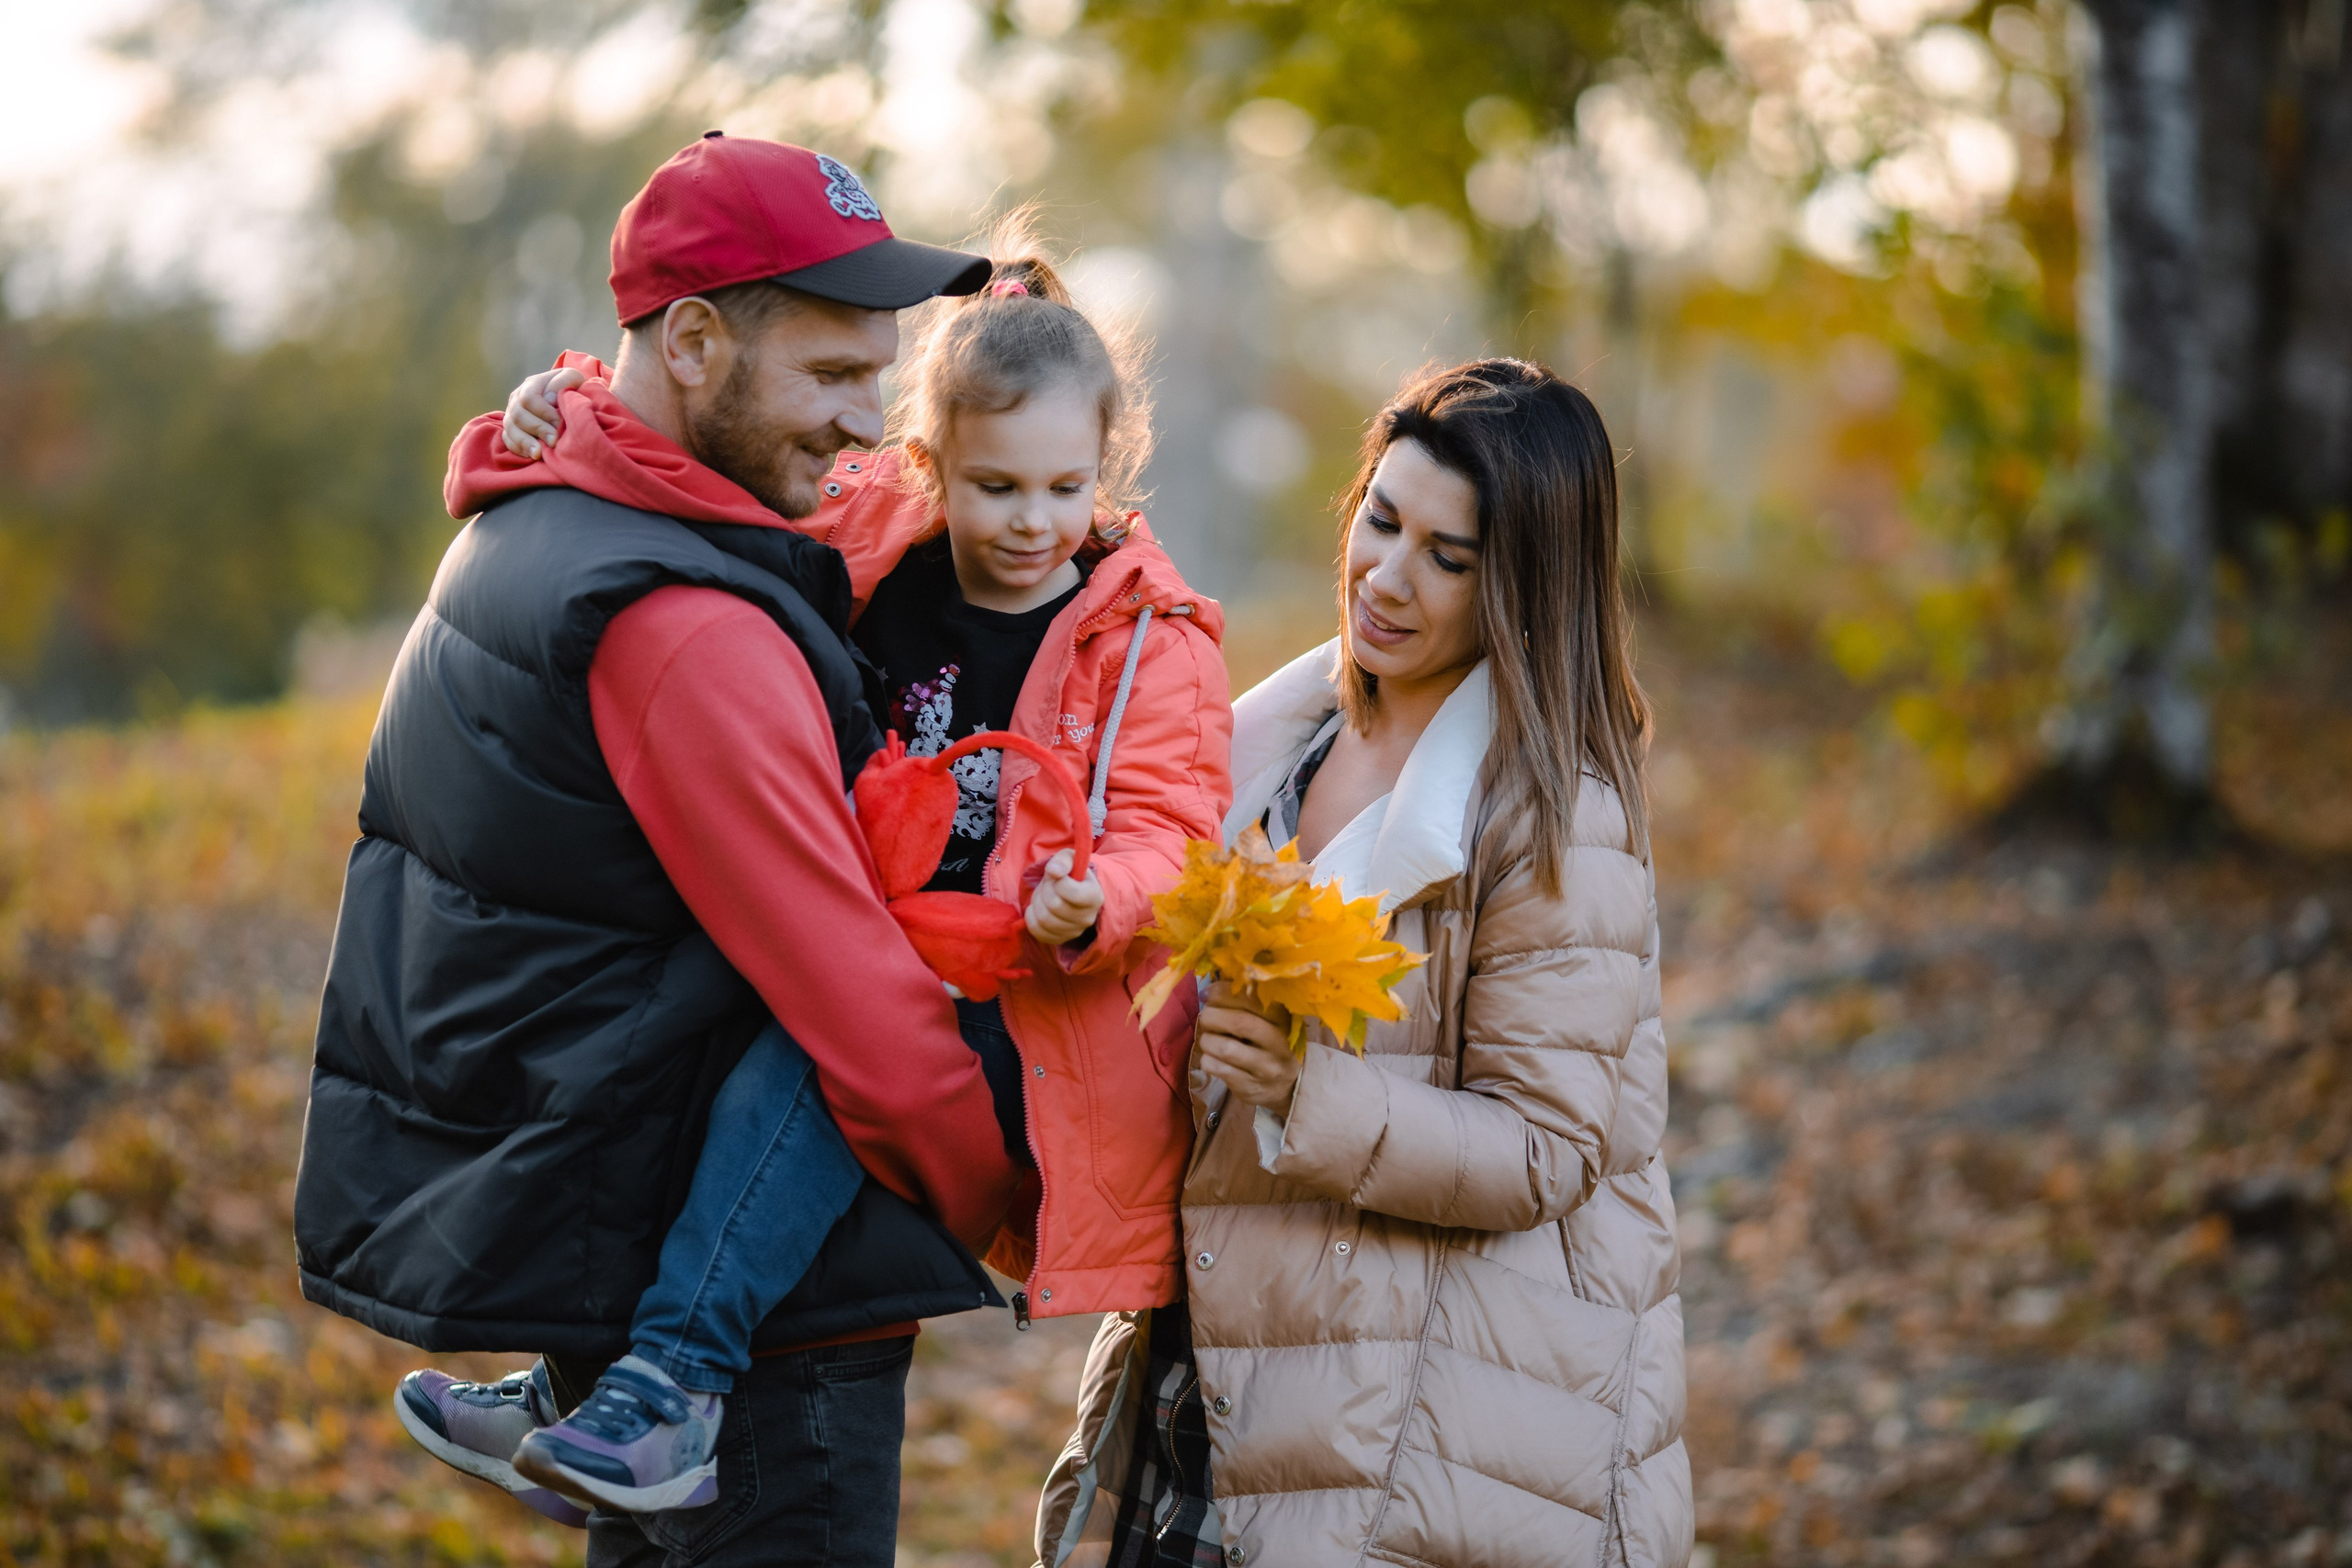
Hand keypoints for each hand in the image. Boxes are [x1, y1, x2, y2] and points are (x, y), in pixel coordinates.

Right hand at [502, 366, 584, 458]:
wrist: (566, 397)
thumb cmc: (571, 389)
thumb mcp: (572, 379)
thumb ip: (563, 382)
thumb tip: (549, 399)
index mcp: (531, 384)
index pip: (528, 398)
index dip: (543, 412)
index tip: (559, 423)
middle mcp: (517, 398)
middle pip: (518, 414)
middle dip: (537, 429)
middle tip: (554, 441)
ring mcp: (512, 413)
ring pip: (510, 428)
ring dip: (524, 442)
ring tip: (538, 454)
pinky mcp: (511, 428)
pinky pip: (507, 439)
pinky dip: (518, 448)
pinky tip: (531, 455)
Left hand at [1024, 849, 1103, 946]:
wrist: (1069, 891)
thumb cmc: (1069, 874)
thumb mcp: (1069, 859)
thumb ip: (1063, 860)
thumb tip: (1054, 871)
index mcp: (1095, 896)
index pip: (1071, 892)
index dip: (1058, 881)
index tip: (1059, 877)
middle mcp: (1088, 918)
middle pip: (1054, 905)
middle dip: (1045, 890)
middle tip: (1049, 885)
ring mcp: (1074, 932)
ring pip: (1044, 919)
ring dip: (1037, 902)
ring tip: (1044, 896)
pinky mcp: (1059, 939)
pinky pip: (1037, 930)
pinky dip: (1031, 916)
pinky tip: (1039, 908)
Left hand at [1196, 979, 1300, 1108]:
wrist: (1287, 1087)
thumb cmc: (1271, 1045)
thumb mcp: (1269, 1023)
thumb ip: (1246, 1005)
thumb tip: (1209, 991)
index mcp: (1284, 1020)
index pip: (1254, 999)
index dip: (1225, 993)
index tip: (1209, 993)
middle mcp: (1280, 1044)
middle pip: (1241, 1023)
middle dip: (1214, 1016)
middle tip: (1205, 1016)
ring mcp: (1266, 1068)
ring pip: (1227, 1048)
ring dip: (1208, 1039)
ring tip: (1207, 1039)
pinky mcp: (1251, 1087)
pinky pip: (1219, 1069)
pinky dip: (1207, 1060)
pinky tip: (1210, 1057)